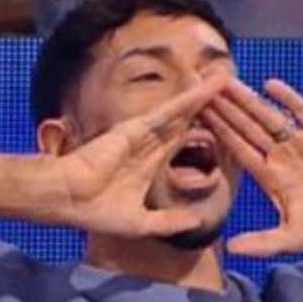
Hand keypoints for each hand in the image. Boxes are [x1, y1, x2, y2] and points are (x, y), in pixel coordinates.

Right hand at [51, 73, 229, 237]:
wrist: (69, 201)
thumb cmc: (96, 212)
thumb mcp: (141, 224)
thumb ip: (169, 222)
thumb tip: (196, 222)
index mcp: (149, 165)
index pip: (182, 143)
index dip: (204, 132)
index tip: (224, 122)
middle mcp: (148, 145)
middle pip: (185, 121)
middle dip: (207, 107)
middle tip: (233, 90)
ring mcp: (143, 134)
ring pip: (180, 112)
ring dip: (203, 95)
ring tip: (226, 78)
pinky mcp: (136, 127)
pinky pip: (168, 111)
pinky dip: (189, 98)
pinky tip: (208, 87)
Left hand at [201, 78, 302, 255]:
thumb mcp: (294, 238)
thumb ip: (262, 242)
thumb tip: (230, 249)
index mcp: (273, 178)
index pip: (239, 151)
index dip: (219, 136)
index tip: (196, 120)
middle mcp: (283, 156)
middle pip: (247, 128)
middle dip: (225, 111)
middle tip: (201, 91)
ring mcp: (302, 142)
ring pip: (268, 116)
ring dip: (247, 100)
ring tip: (225, 82)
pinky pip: (301, 111)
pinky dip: (286, 98)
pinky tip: (268, 85)